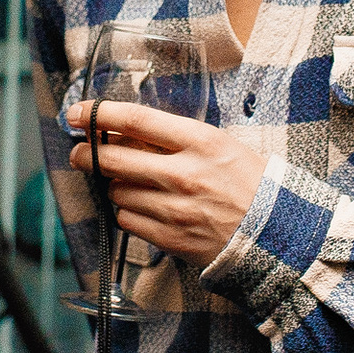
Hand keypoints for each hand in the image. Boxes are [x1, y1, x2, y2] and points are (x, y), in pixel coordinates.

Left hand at [67, 99, 267, 267]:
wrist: (276, 234)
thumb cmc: (250, 184)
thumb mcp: (221, 146)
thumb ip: (176, 139)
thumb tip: (126, 133)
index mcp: (201, 142)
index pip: (136, 120)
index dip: (99, 115)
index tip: (78, 113)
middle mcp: (184, 174)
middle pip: (113, 158)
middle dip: (86, 153)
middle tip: (79, 151)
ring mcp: (174, 209)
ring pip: (117, 191)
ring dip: (117, 185)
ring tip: (134, 183)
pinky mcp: (169, 238)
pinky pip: (127, 220)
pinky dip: (129, 212)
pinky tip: (145, 207)